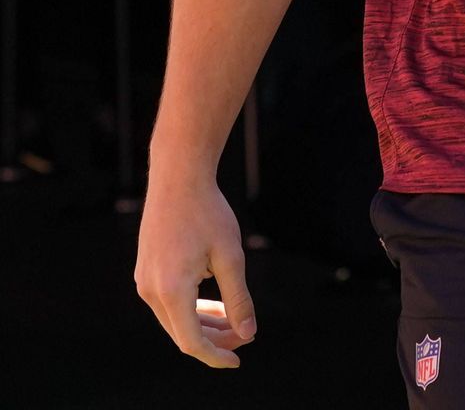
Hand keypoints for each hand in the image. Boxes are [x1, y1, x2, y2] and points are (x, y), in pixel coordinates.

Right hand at [135, 172, 257, 368]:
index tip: (239, 360)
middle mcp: (151, 291)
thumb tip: (248, 333)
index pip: (192, 342)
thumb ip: (238, 298)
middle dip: (215, 339)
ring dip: (203, 323)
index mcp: (171, 291)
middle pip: (182, 332)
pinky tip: (213, 302)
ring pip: (175, 318)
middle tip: (244, 336)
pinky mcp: (145, 270)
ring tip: (233, 321)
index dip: (216, 356)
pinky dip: (191, 307)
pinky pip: (168, 301)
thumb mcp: (230, 255)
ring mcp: (144, 281)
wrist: (178, 176)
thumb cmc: (207, 212)